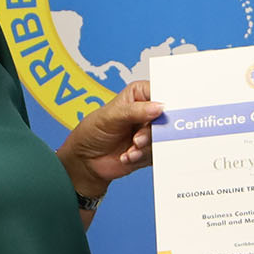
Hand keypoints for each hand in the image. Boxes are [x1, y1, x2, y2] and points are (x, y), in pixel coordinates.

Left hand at [57, 80, 161, 197]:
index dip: (165, 102)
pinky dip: (142, 156)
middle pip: (166, 117)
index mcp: (140, 95)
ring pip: (163, 137)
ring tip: (131, 147)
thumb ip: (135, 111)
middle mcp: (148, 113)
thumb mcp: (111, 116)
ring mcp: (150, 132)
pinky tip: (127, 156)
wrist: (86, 161)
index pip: (160, 92)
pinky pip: (157, 154)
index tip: (163, 113)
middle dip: (153, 130)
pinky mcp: (151, 150)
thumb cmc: (93, 131)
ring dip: (145, 146)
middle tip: (138, 138)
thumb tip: (158, 107)